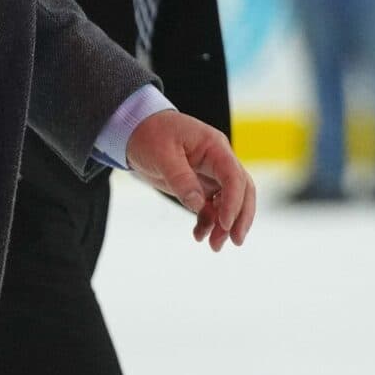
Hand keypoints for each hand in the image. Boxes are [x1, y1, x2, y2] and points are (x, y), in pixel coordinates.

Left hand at [126, 111, 257, 251]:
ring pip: (227, 203)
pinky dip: (207, 222)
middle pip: (241, 191)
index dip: (234, 201)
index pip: (234, 176)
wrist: (132, 129)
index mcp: (214, 147)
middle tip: (235, 241)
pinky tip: (199, 235)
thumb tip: (198, 204)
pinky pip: (210, 207)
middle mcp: (218, 161)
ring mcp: (210, 174)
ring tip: (214, 246)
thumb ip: (180, 178)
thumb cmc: (148, 133)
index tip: (225, 223)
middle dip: (240, 217)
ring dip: (224, 225)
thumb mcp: (161, 153)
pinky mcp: (199, 185)